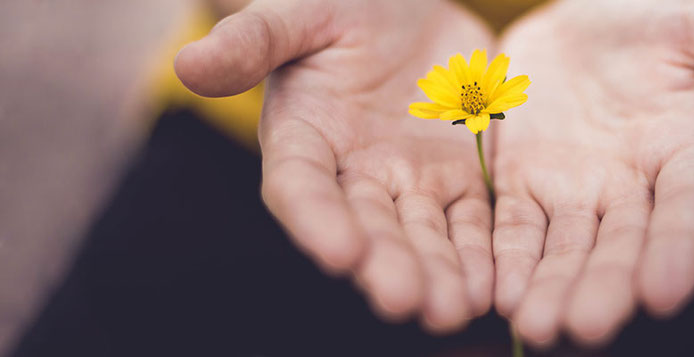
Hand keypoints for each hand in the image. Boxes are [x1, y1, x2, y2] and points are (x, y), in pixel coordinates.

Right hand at [175, 0, 495, 332]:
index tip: (341, 252)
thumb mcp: (298, 12)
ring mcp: (409, 181)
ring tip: (453, 309)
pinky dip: (479, 253)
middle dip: (385, 264)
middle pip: (367, 227)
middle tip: (405, 300)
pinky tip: (491, 286)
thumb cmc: (342, 6)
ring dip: (437, 273)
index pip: (302, 187)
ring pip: (422, 235)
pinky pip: (470, 221)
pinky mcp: (457, 178)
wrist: (407, 7)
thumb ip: (253, 39)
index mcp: (304, 138)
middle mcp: (353, 174)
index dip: (317, 220)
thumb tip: (189, 64)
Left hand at [490, 0, 693, 346]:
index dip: (679, 250)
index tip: (665, 292)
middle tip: (587, 326)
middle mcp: (633, 188)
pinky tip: (496, 293)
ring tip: (537, 325)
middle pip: (621, 246)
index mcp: (686, 154)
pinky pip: (513, 228)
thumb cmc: (652, 16)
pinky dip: (506, 259)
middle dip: (605, 286)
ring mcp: (576, 192)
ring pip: (565, 250)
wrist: (581, 16)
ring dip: (552, 287)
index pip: (688, 210)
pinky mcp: (523, 185)